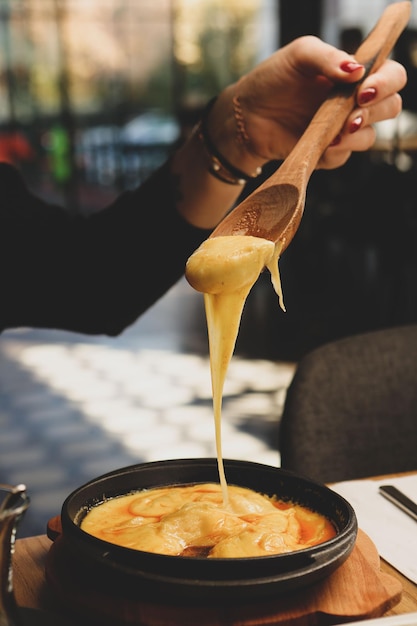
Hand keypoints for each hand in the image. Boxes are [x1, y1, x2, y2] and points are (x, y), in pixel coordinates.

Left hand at [213, 35, 406, 170]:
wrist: (246, 115)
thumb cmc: (273, 79)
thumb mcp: (299, 55)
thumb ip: (328, 57)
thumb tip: (357, 70)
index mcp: (354, 75)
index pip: (390, 76)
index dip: (387, 82)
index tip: (365, 88)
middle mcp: (353, 103)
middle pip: (390, 107)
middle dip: (377, 109)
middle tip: (355, 109)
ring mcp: (341, 130)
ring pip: (370, 137)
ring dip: (357, 134)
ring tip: (336, 131)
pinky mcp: (327, 153)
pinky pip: (342, 157)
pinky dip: (335, 151)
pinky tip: (322, 144)